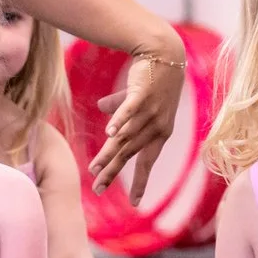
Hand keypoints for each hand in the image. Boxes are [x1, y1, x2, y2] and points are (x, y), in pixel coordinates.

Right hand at [91, 38, 186, 199]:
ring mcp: (151, 112)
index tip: (135, 203)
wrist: (163, 54)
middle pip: (130, 154)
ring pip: (126, 137)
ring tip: (94, 168)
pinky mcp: (143, 95)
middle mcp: (156, 127)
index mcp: (158, 133)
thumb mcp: (136, 100)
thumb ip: (120, 109)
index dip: (140, 181)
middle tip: (98, 189)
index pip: (147, 162)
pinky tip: (109, 134)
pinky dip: (119, 121)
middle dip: (113, 172)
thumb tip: (100, 112)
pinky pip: (130, 111)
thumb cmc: (151, 79)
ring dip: (110, 153)